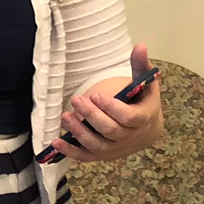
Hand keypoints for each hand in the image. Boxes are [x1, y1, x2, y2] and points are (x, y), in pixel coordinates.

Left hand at [47, 43, 166, 163]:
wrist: (147, 131)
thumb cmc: (143, 103)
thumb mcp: (146, 85)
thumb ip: (141, 66)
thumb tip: (140, 46)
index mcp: (142, 119)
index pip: (128, 117)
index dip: (112, 108)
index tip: (96, 95)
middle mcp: (129, 137)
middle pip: (109, 130)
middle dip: (91, 116)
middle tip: (76, 100)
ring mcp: (115, 148)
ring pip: (96, 145)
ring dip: (79, 132)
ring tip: (65, 116)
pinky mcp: (102, 155)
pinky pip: (86, 156)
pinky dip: (70, 152)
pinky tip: (56, 141)